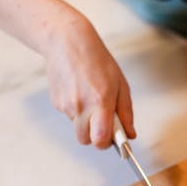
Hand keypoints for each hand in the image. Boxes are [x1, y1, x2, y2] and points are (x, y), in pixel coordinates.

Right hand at [44, 13, 135, 147]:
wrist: (67, 42)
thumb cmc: (98, 61)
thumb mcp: (121, 84)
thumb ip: (126, 113)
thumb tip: (130, 135)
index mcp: (100, 101)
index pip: (100, 139)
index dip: (107, 143)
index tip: (114, 139)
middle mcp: (81, 106)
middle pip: (86, 140)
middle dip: (96, 137)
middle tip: (104, 123)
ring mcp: (66, 105)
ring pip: (78, 128)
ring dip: (87, 122)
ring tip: (92, 100)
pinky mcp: (56, 102)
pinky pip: (70, 116)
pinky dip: (77, 110)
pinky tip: (80, 91)